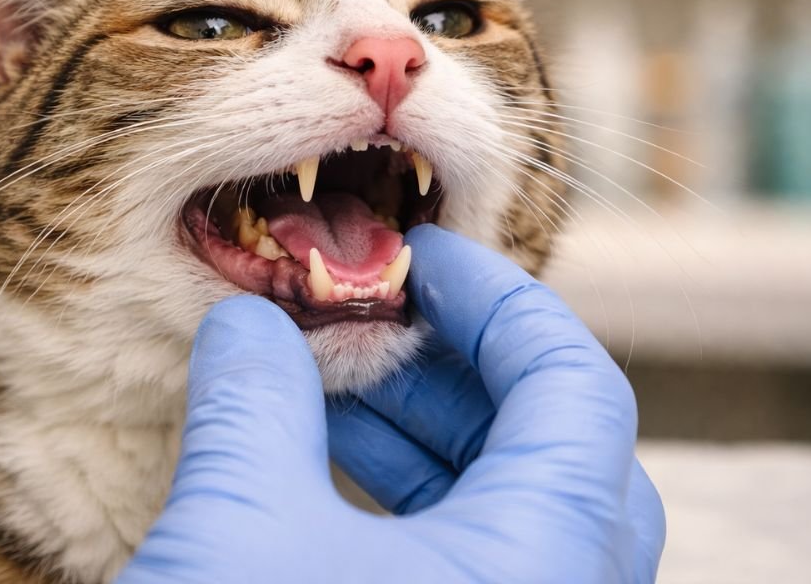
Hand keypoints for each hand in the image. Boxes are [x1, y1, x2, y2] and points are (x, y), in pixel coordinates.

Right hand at [119, 225, 664, 582]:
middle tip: (371, 324)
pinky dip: (409, 503)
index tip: (420, 258)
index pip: (574, 385)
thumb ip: (251, 400)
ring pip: (512, 512)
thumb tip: (246, 320)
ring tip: (334, 391)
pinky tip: (326, 474)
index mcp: (545, 566)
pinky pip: (471, 565)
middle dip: (454, 367)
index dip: (499, 299)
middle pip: (552, 445)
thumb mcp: (236, 535)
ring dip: (427, 435)